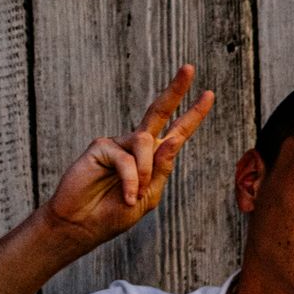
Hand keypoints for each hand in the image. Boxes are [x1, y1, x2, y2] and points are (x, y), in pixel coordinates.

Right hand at [42, 65, 214, 249]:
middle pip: (159, 112)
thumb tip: (174, 140)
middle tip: (190, 68)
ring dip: (145, 172)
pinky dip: (130, 180)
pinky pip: (126, 158)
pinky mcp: (101, 146)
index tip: (209, 94)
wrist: (84, 225)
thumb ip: (162, 169)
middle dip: (176, 90)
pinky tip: (126, 195)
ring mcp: (118, 143)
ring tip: (133, 194)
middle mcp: (137, 145)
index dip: (194, 114)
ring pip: (145, 143)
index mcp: (154, 158)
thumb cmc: (115, 213)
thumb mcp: (149, 196)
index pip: (178, 132)